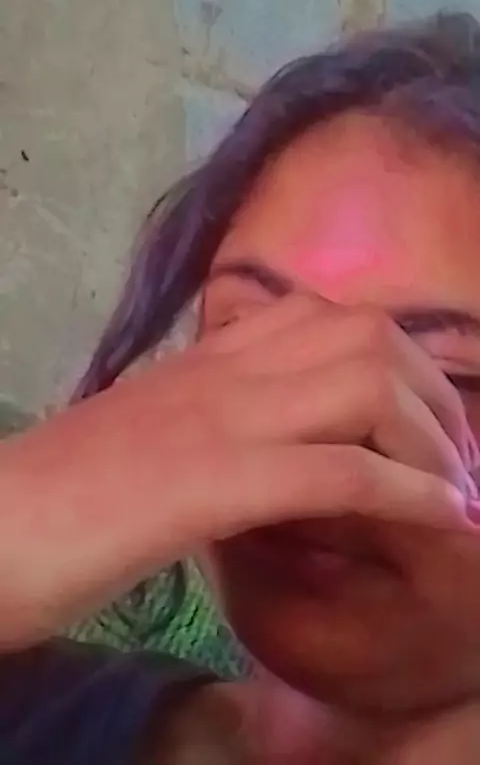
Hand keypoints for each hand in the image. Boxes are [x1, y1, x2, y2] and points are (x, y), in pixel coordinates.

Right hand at [0, 295, 474, 645]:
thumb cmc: (60, 496)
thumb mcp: (151, 440)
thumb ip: (211, 423)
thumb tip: (269, 445)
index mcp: (206, 360)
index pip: (324, 317)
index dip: (396, 358)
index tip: (423, 416)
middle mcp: (221, 371)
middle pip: (366, 337)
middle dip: (434, 395)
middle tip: (457, 457)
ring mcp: (219, 419)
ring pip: (365, 385)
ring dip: (432, 439)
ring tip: (456, 490)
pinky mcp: (210, 482)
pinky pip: (339, 473)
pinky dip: (408, 495)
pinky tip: (445, 519)